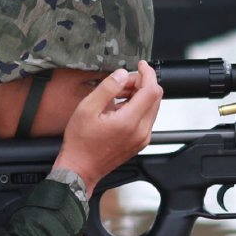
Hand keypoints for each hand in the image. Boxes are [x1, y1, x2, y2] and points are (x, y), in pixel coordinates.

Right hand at [52, 61, 161, 190]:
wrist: (80, 169)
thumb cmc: (80, 143)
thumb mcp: (87, 108)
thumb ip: (107, 88)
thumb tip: (122, 74)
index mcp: (130, 121)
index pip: (151, 90)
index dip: (148, 73)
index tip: (140, 66)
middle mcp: (141, 131)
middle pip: (155, 97)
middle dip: (142, 84)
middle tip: (122, 82)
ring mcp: (142, 138)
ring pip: (152, 107)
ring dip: (139, 95)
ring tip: (117, 95)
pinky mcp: (139, 142)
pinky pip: (146, 119)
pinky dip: (137, 108)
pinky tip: (119, 108)